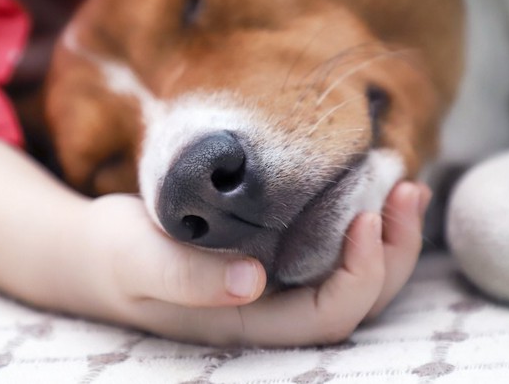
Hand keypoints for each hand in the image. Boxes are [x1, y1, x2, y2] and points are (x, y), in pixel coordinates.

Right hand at [56, 181, 429, 346]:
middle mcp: (272, 310)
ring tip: (408, 186)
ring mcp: (278, 284)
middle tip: (407, 188)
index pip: (325, 318)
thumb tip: (251, 282)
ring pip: (356, 277)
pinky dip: (365, 222)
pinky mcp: (275, 254)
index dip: (358, 275)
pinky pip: (335, 249)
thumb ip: (186, 277)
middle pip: (358, 301)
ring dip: (390, 236)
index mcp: (246, 323)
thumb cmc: (113, 254)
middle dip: (392, 252)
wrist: (100, 249)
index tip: (362, 216)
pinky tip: (378, 187)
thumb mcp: (137, 260)